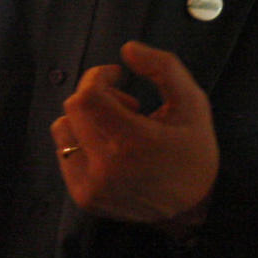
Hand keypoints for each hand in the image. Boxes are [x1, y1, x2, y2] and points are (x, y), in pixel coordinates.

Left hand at [50, 40, 217, 226]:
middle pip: (74, 108)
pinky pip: (65, 153)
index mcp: (131, 144)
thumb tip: (126, 49)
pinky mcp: (83, 198)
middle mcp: (104, 170)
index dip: (99, 76)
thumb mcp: (192, 103)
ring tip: (119, 130)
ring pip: (64, 129)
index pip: (88, 96)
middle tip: (128, 106)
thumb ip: (163, 67)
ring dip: (87, 119)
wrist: (193, 209)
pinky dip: (83, 141)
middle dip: (97, 95)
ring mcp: (89, 187)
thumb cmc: (193, 151)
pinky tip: (112, 149)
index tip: (118, 75)